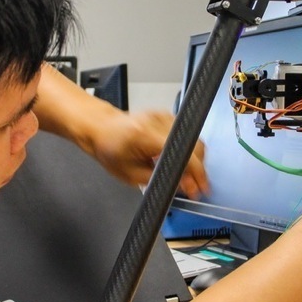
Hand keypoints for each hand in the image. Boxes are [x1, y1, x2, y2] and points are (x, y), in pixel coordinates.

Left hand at [89, 110, 208, 198]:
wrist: (102, 128)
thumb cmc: (109, 149)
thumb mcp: (130, 174)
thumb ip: (160, 179)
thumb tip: (185, 185)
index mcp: (145, 135)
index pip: (182, 152)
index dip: (195, 172)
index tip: (200, 186)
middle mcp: (157, 121)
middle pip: (193, 145)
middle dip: (197, 168)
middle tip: (193, 185)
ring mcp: (163, 115)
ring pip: (192, 139)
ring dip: (193, 159)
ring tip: (186, 175)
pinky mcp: (166, 115)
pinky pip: (185, 134)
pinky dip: (187, 149)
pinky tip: (179, 160)